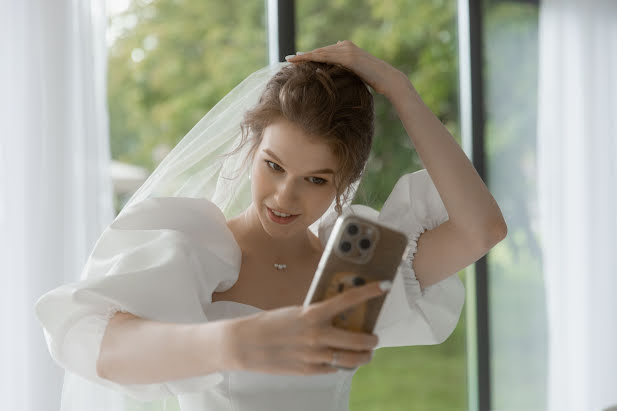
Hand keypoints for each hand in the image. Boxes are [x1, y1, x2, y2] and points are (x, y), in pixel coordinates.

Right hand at [227, 281, 389, 374]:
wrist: (245, 344)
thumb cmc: (270, 324)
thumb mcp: (296, 312)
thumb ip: (317, 315)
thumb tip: (338, 316)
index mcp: (313, 314)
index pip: (349, 299)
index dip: (370, 291)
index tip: (384, 286)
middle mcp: (318, 335)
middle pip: (360, 340)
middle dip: (372, 340)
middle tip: (374, 337)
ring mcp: (315, 355)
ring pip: (352, 360)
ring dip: (364, 357)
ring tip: (366, 353)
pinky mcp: (310, 370)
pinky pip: (335, 369)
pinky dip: (342, 364)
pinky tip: (341, 360)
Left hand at [285, 40, 404, 96]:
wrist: (387, 79)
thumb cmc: (373, 80)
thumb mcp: (355, 73)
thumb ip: (345, 68)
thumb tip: (335, 69)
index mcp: (346, 49)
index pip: (324, 52)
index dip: (309, 56)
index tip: (296, 59)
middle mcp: (345, 46)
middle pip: (319, 51)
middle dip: (303, 55)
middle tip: (287, 58)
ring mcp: (347, 50)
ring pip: (321, 53)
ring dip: (305, 56)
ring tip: (291, 60)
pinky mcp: (349, 57)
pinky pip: (328, 57)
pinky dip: (314, 58)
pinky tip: (304, 61)